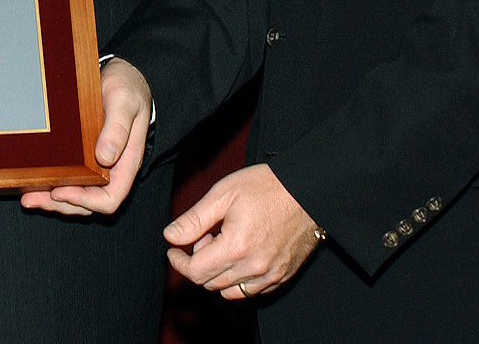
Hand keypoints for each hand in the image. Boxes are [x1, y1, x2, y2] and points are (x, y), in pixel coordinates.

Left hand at [21, 56, 150, 215]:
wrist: (122, 76)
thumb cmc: (128, 88)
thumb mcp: (125, 101)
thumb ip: (118, 128)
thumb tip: (104, 157)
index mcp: (126, 162)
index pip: (110, 198)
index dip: (85, 201)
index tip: (62, 191)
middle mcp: (112, 169)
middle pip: (88, 203)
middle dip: (61, 204)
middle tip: (33, 198)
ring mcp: (98, 165)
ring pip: (77, 195)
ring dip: (52, 199)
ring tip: (28, 197)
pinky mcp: (85, 157)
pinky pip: (71, 179)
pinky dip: (53, 184)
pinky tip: (34, 182)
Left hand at [164, 163, 321, 298]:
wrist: (308, 191)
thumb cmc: (267, 187)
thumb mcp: (223, 194)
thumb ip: (194, 219)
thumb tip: (171, 236)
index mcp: (236, 247)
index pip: (195, 272)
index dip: (178, 262)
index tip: (174, 249)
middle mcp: (254, 268)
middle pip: (210, 283)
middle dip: (198, 263)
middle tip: (203, 236)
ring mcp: (271, 275)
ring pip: (230, 291)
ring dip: (217, 273)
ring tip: (222, 244)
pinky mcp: (283, 276)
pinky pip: (252, 291)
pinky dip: (238, 280)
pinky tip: (239, 255)